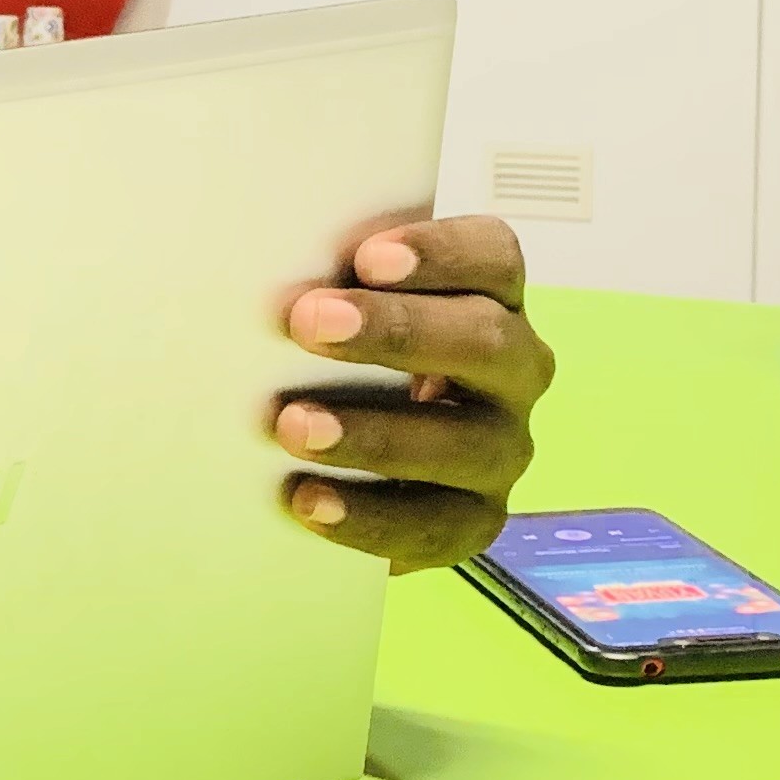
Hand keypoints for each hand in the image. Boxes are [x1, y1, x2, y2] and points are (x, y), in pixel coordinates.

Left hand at [272, 216, 550, 571]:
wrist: (345, 460)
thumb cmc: (338, 356)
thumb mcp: (338, 310)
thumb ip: (326, 284)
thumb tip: (264, 262)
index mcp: (491, 297)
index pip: (492, 258)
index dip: (438, 254)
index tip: (366, 258)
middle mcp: (515, 369)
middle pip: (484, 339)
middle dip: (394, 331)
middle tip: (306, 323)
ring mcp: (503, 447)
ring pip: (466, 441)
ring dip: (375, 433)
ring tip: (292, 426)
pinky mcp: (476, 519)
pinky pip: (436, 525)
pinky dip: (369, 515)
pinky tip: (308, 499)